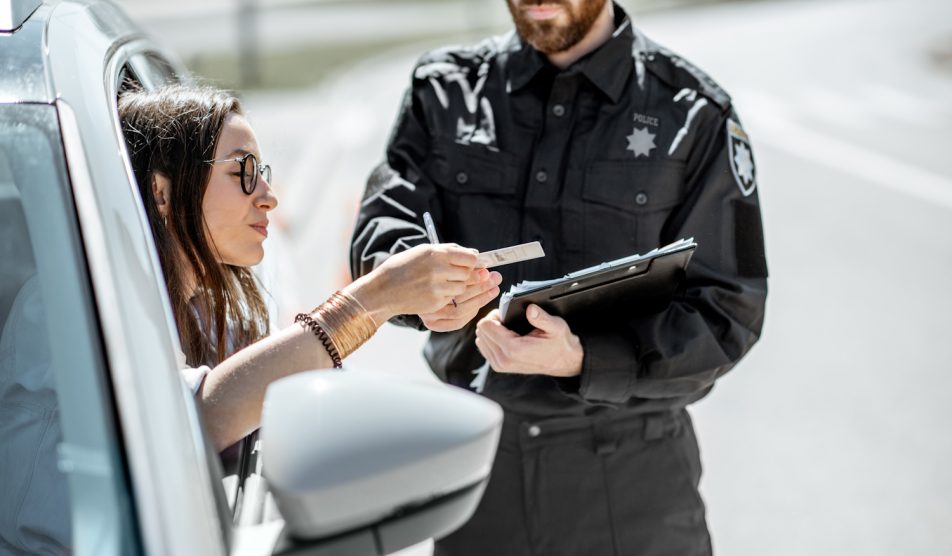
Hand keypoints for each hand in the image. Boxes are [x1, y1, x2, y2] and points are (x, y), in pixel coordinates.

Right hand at [349, 243, 479, 322]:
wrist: (382, 290)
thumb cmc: (402, 267)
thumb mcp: (422, 251)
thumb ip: (448, 251)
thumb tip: (474, 254)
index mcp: (436, 253)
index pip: (470, 257)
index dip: (474, 261)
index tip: (471, 263)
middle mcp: (438, 269)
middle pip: (469, 273)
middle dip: (467, 274)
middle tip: (457, 274)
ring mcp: (437, 288)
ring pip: (462, 288)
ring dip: (457, 286)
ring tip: (442, 283)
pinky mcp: (435, 303)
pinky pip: (451, 300)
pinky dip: (447, 296)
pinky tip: (434, 292)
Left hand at [475, 305, 582, 376]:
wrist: (562, 362)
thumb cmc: (559, 342)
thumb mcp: (556, 326)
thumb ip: (542, 318)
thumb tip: (530, 309)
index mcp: (514, 349)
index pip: (486, 326)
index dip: (494, 315)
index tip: (505, 314)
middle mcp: (503, 360)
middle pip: (481, 332)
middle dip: (492, 322)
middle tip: (507, 319)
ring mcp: (500, 365)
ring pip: (481, 339)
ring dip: (491, 331)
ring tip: (507, 328)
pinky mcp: (499, 367)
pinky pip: (484, 347)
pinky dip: (491, 339)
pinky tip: (504, 335)